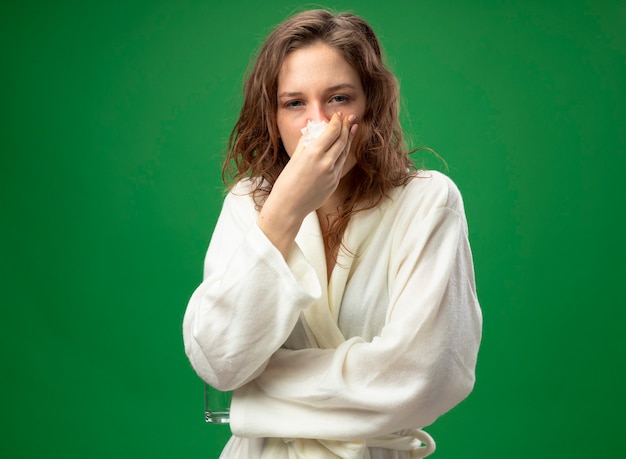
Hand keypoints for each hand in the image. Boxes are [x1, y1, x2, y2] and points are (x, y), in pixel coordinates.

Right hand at [257, 112, 357, 256]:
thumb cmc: (287, 182)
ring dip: (349, 139)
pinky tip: (343, 147)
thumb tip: (313, 128)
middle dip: (346, 127)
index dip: (337, 121)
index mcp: (313, 154)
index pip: (332, 131)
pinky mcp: (335, 183)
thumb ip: (306, 142)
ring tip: (351, 128)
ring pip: (345, 152)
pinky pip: (341, 164)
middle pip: (342, 140)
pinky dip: (343, 153)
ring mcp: (332, 174)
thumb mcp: (294, 158)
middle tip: (349, 118)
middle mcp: (326, 163)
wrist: (289, 207)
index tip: (338, 114)